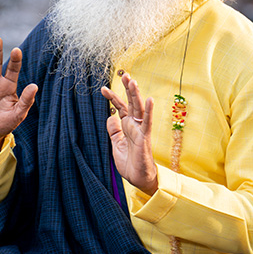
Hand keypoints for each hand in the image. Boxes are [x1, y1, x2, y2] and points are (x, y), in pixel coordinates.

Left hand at [100, 73, 157, 195]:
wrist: (139, 179)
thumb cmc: (130, 163)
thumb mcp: (116, 145)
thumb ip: (114, 131)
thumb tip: (110, 117)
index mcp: (128, 126)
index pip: (120, 107)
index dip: (113, 97)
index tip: (102, 88)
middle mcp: (135, 125)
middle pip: (131, 103)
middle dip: (128, 89)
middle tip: (125, 74)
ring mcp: (141, 130)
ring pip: (139, 108)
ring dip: (136, 94)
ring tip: (132, 81)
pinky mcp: (145, 138)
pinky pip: (147, 123)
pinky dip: (149, 111)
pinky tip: (149, 99)